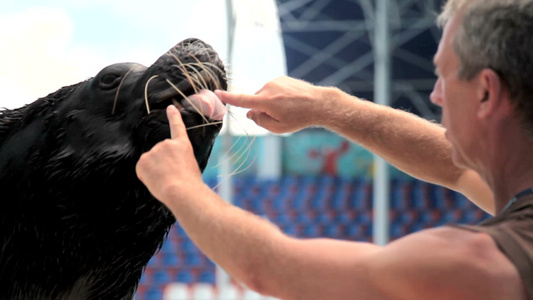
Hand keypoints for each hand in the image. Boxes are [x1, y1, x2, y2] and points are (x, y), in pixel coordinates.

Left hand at [136, 105, 204, 202]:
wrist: (181, 190)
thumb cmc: (190, 183)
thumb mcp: (190, 166)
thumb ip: (178, 161)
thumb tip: (168, 168)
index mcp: (182, 145)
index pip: (177, 127)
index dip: (174, 117)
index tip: (170, 107)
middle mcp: (166, 144)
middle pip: (160, 155)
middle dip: (162, 165)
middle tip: (172, 177)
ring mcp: (154, 151)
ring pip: (151, 163)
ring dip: (155, 172)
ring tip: (166, 180)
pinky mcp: (143, 160)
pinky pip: (142, 170)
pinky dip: (147, 177)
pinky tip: (156, 181)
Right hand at [215, 76, 332, 133]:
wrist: (319, 103)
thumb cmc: (299, 118)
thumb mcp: (278, 127)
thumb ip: (260, 121)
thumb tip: (250, 113)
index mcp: (266, 101)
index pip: (242, 100)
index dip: (228, 98)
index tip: (217, 92)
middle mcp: (268, 88)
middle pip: (255, 101)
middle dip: (261, 109)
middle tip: (279, 117)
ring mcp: (275, 81)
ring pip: (264, 95)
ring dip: (270, 102)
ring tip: (288, 108)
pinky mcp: (281, 78)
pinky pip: (272, 89)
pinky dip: (277, 96)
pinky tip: (290, 101)